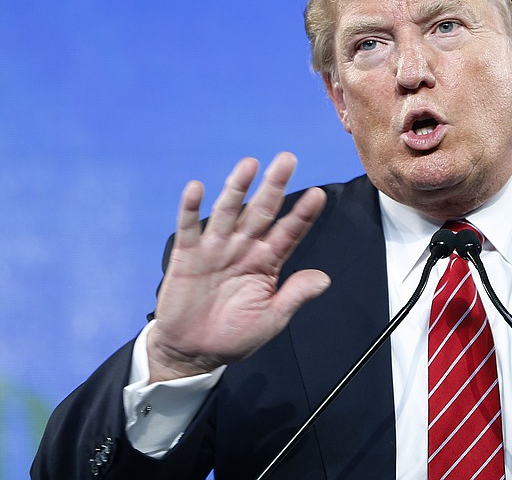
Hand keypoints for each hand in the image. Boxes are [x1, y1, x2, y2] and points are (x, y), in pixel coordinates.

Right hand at [147, 152, 328, 382]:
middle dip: (274, 186)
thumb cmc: (235, 335)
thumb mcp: (271, 319)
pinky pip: (188, 227)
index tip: (318, 195)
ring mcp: (215, 248)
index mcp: (267, 262)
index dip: (302, 214)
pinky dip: (190, 208)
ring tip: (249, 164)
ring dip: (238, 187)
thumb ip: (294, 296)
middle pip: (261, 211)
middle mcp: (243, 248)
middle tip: (288, 159)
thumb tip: (324, 279)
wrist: (193, 352)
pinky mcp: (187, 255)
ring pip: (228, 211)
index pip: (289, 232)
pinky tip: (196, 187)